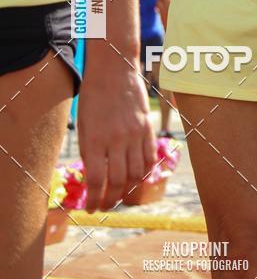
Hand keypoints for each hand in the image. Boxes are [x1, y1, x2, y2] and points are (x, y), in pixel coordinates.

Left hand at [77, 53, 156, 211]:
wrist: (114, 70)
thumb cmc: (93, 97)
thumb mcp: (84, 126)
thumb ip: (90, 152)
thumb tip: (94, 179)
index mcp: (96, 139)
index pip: (97, 181)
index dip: (94, 200)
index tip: (90, 209)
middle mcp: (117, 139)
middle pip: (118, 181)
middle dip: (110, 200)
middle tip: (105, 206)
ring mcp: (135, 134)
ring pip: (136, 173)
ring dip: (128, 190)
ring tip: (120, 195)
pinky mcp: (147, 128)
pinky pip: (150, 157)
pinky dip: (145, 172)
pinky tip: (137, 178)